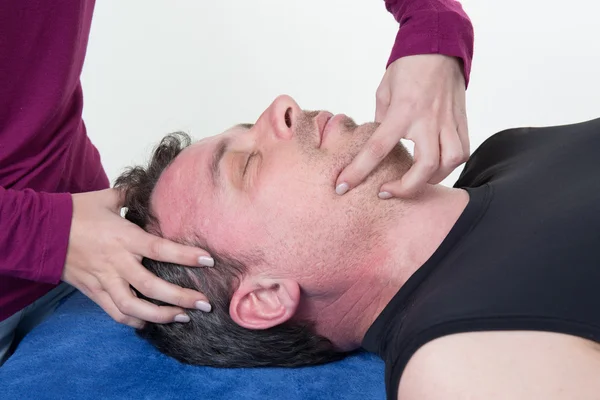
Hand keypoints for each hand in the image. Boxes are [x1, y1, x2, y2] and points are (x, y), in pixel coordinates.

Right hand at [62, 189, 213, 327]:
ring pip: (134, 307)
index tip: (208, 260)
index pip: (160, 249)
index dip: (186, 256)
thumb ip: (132, 194)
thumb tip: (152, 185)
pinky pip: (115, 312)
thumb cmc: (76, 211)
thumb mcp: (107, 198)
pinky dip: (133, 321)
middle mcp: (116, 262)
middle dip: (181, 298)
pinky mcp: (93, 291)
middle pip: (153, 286)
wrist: (40, 230)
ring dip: (161, 316)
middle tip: (204, 303)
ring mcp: (104, 280)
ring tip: (183, 317)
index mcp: (124, 238)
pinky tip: (149, 322)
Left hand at [336, 54, 468, 197]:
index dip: (358, 171)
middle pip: (424, 166)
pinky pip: (462, 152)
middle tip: (386, 192)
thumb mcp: (384, 92)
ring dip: (431, 179)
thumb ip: (381, 121)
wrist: (439, 47)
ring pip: (449, 163)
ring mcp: (448, 121)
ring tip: (414, 181)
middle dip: (405, 188)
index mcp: (403, 110)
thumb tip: (379, 147)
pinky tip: (435, 167)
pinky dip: (448, 166)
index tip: (343, 186)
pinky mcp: (462, 122)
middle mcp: (428, 119)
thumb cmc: (407, 68)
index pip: (377, 148)